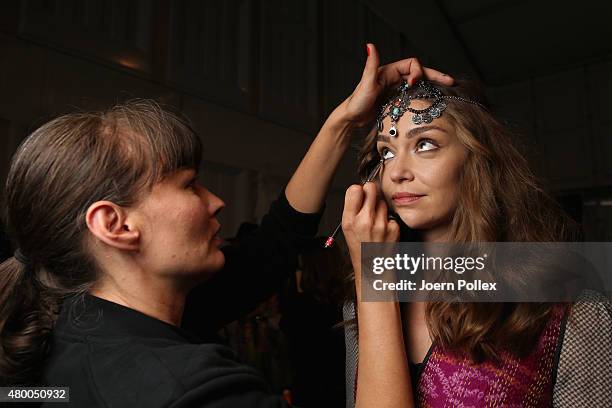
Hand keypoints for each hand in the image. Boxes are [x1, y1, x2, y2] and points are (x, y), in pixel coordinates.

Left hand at [336, 43, 453, 126]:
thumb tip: (370, 46)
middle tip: (449, 81)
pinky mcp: (395, 99)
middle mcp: (393, 77)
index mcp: (389, 71)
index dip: (417, 72)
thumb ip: (371, 65)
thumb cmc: (356, 102)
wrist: (351, 118)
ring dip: (431, 85)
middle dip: (434, 76)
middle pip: (418, 72)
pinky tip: (430, 102)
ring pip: (418, 83)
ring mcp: (395, 88)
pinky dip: (423, 95)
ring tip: (445, 90)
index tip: (413, 84)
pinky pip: (413, 94)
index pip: (412, 64)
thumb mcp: (366, 83)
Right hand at [342, 182, 399, 275]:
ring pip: (382, 201)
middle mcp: (365, 221)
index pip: (355, 189)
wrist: (374, 269)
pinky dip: (388, 219)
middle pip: (371, 188)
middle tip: (369, 203)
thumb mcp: (347, 229)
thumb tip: (361, 189)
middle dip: (371, 192)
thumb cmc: (360, 248)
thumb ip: (352, 208)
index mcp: (349, 221)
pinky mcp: (394, 228)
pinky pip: (390, 214)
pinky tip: (384, 230)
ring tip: (375, 221)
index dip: (358, 190)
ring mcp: (381, 225)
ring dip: (379, 207)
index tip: (359, 196)